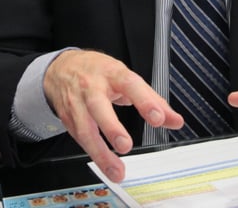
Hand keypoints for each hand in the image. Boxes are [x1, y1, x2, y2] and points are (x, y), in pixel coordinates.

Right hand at [44, 49, 183, 181]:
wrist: (62, 67)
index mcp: (112, 73)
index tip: (157, 119)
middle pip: (98, 106)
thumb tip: (174, 120)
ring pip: (85, 129)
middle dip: (112, 128)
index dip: (145, 102)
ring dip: (101, 152)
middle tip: (125, 146)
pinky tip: (104, 165)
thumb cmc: (98, 72)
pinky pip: (79, 138)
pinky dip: (93, 153)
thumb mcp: (126, 77)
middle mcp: (92, 87)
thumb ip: (152, 100)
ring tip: (116, 169)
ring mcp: (77, 103)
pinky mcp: (67, 118)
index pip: (131, 85)